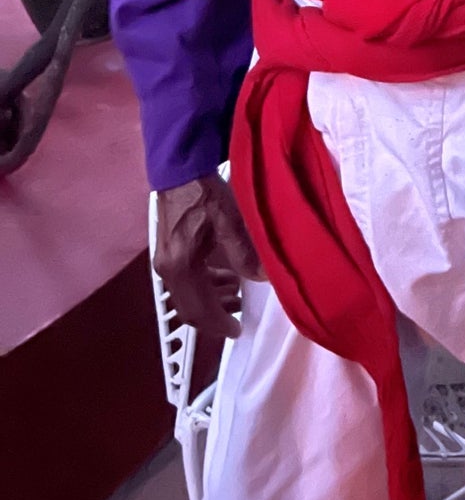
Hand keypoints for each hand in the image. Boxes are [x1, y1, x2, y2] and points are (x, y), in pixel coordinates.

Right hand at [154, 174, 262, 340]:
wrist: (179, 168)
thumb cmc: (204, 193)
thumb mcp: (230, 221)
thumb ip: (245, 253)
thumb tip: (265, 279)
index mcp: (181, 267)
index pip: (198, 310)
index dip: (218, 325)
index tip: (238, 331)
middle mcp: (167, 269)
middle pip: (190, 307)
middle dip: (215, 316)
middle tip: (240, 316)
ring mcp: (165, 260)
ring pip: (188, 294)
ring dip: (212, 300)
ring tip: (237, 295)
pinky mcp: (168, 251)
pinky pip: (187, 280)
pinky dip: (206, 285)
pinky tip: (224, 275)